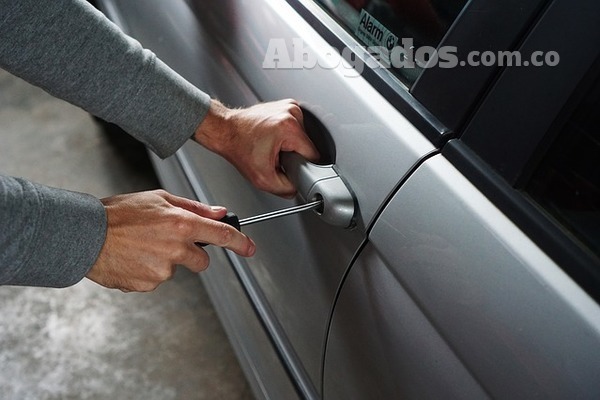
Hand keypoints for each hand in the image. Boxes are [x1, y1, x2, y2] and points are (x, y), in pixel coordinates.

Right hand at [86, 190, 254, 291]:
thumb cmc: (118, 213)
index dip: (240, 243)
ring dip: (164, 261)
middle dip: (191, 254)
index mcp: (181, 224)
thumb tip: (219, 213)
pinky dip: (148, 271)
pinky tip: (133, 258)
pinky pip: (156, 280)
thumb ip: (193, 207)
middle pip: (201, 261)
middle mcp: (175, 248)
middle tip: (166, 241)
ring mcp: (162, 270)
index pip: (222, 235)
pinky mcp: (148, 285)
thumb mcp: (158, 199)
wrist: (85, 235)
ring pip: (176, 269)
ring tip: (141, 246)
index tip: (250, 248)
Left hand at [194, 99, 319, 197]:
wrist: (225, 130)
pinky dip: (287, 135)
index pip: (313, 155)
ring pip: (303, 137)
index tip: (288, 166)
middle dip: (294, 155)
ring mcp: (289, 106)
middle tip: (275, 156)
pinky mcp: (286, 105)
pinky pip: (296, 128)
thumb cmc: (238, 148)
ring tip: (273, 146)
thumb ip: (286, 189)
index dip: (302, 166)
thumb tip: (298, 188)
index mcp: (289, 128)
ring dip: (290, 145)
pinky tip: (273, 138)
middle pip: (307, 145)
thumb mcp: (262, 179)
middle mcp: (292, 112)